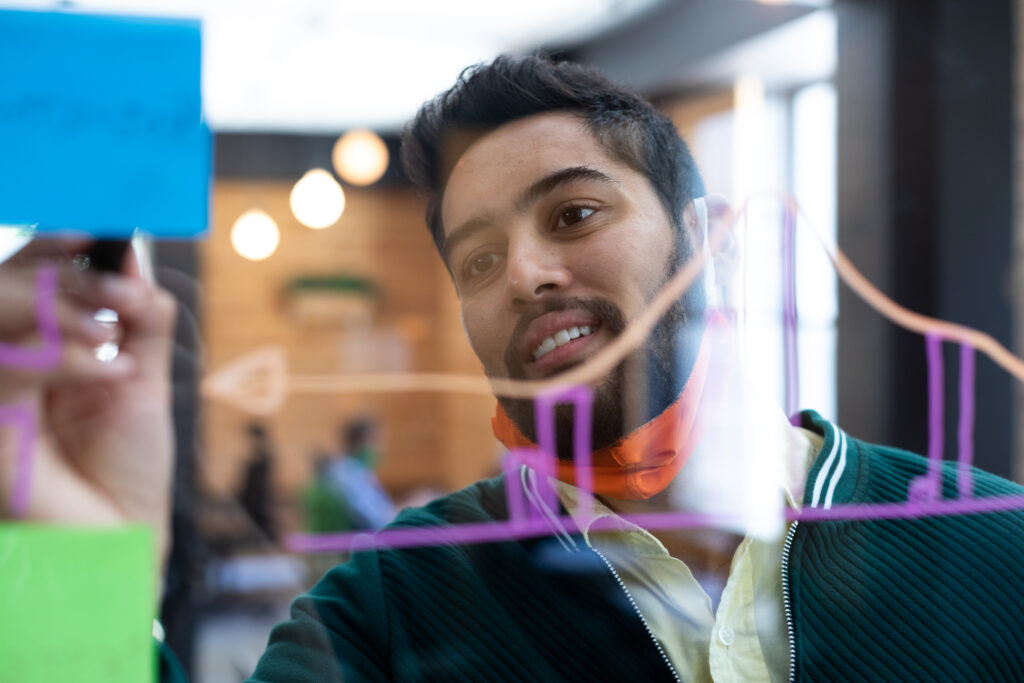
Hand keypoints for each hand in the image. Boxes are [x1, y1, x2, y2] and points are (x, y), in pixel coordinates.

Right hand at [0, 238, 177, 565]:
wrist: (122, 533)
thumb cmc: (127, 464)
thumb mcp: (143, 379)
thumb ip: (140, 317)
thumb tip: (133, 255)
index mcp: (41, 344)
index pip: (30, 274)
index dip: (54, 244)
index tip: (96, 227)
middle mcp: (8, 362)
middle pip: (1, 283)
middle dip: (64, 274)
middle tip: (116, 292)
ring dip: (60, 308)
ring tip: (112, 334)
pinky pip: (5, 367)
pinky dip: (61, 356)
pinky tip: (105, 368)